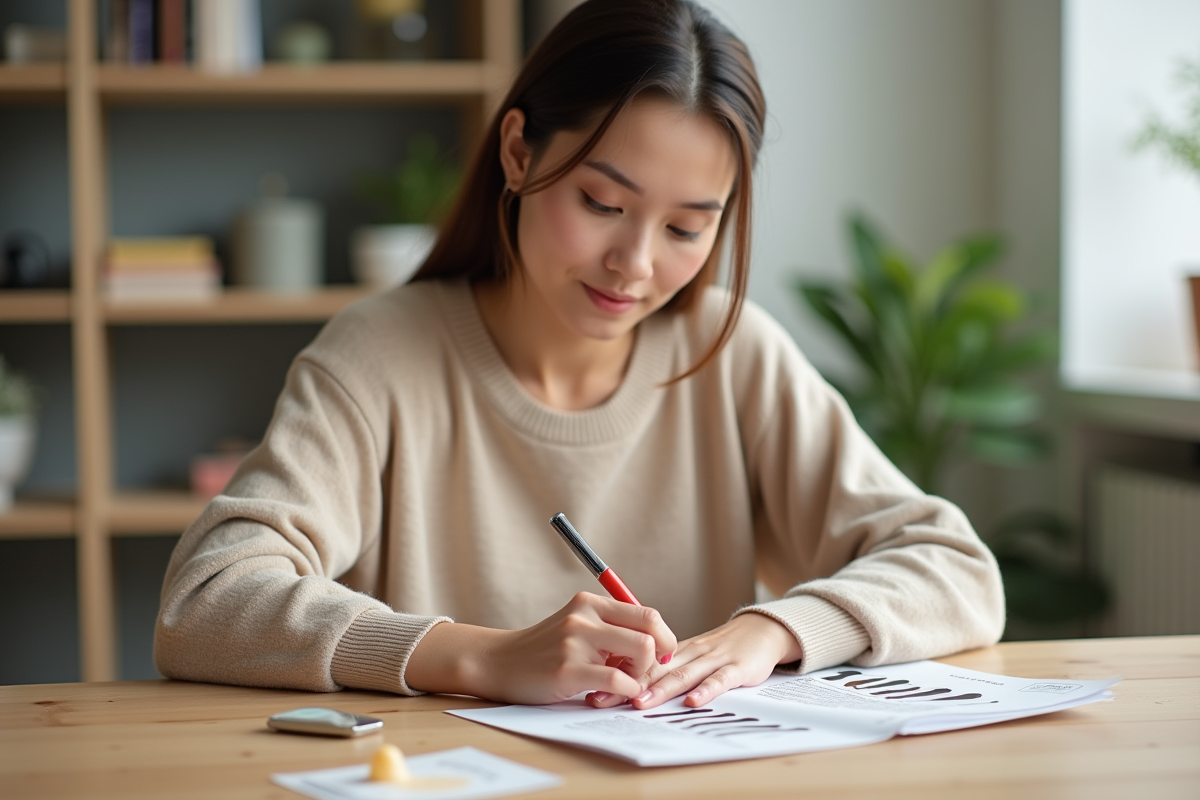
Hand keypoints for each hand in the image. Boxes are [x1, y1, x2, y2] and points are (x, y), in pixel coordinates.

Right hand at [405, 592, 675, 704]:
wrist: (498, 663)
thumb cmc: (544, 651)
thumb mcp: (576, 628)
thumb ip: (610, 630)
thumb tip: (657, 646)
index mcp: (590, 603)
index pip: (647, 614)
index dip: (664, 638)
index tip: (659, 657)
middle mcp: (584, 616)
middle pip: (651, 630)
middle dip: (658, 657)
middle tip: (644, 674)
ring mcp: (575, 641)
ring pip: (641, 652)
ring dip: (642, 675)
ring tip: (624, 684)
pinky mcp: (567, 669)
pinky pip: (618, 680)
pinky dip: (627, 691)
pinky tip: (609, 696)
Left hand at [587, 612, 801, 709]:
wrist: (760, 631)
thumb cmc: (719, 648)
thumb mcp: (688, 654)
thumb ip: (662, 668)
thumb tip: (623, 681)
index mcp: (674, 650)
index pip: (640, 661)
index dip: (616, 675)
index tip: (591, 688)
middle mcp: (689, 653)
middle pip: (654, 669)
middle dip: (627, 685)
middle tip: (602, 698)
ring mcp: (712, 660)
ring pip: (683, 674)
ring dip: (661, 689)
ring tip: (639, 702)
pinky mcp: (736, 669)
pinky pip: (720, 680)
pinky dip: (707, 690)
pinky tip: (693, 701)